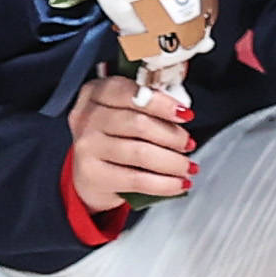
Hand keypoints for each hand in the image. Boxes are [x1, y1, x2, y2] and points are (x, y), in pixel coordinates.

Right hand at [65, 72, 199, 222]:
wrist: (88, 174)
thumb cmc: (112, 136)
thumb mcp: (121, 111)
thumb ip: (146, 105)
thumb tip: (182, 113)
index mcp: (95, 93)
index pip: (130, 93)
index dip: (162, 104)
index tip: (185, 114)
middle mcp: (87, 118)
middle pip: (139, 124)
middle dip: (172, 136)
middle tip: (187, 144)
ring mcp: (88, 147)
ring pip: (141, 153)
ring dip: (173, 162)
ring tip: (187, 166)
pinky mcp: (93, 175)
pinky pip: (137, 180)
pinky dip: (165, 184)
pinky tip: (179, 183)